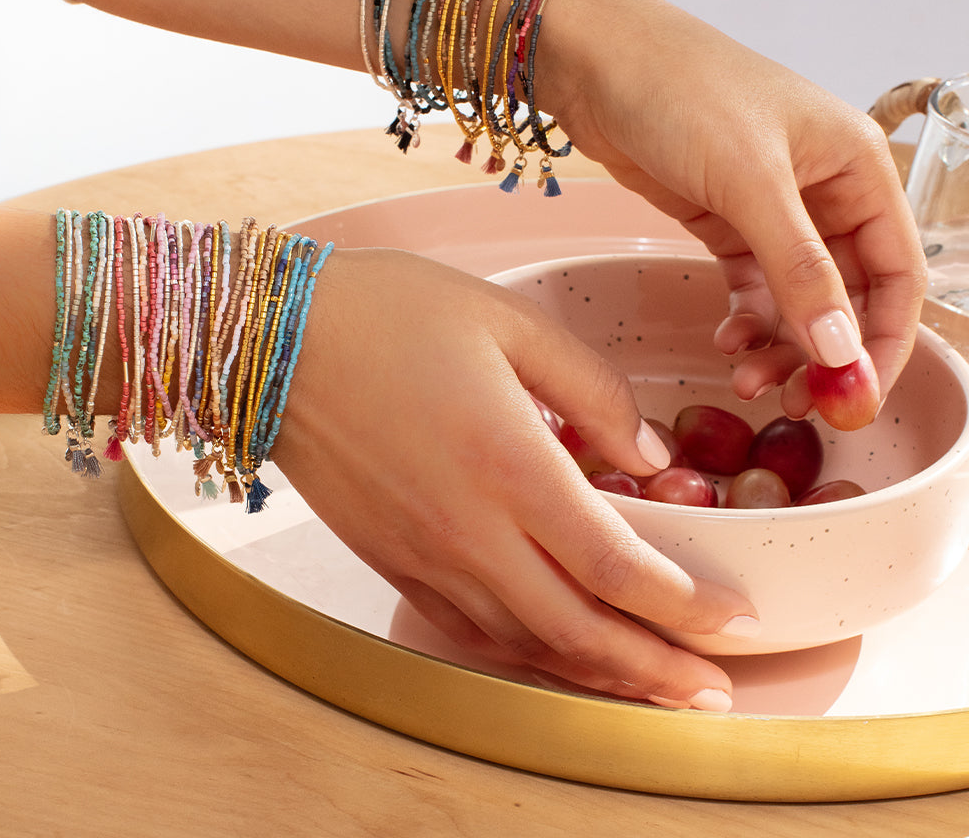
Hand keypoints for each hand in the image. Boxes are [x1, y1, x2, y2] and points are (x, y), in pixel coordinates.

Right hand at [274, 248, 757, 710]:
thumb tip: (647, 456)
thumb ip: (592, 389)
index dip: (683, 604)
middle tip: (709, 693)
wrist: (276, 340)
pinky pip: (466, 629)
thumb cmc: (390, 314)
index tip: (731, 619)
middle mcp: (468, 529)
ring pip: (523, 644)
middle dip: (653, 672)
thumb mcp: (509, 321)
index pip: (616, 565)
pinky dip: (522, 654)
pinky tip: (552, 652)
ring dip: (593, 674)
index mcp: (509, 462)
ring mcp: (423, 554)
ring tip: (647, 686)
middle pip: (577, 631)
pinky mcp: (389, 559)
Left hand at [537, 0, 926, 415]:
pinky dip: (745, 319)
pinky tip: (727, 342)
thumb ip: (798, 267)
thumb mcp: (748, 179)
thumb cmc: (679, 89)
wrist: (593, 62)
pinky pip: (752, 285)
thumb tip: (841, 348)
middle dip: (825, 352)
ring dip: (780, 345)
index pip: (895, 274)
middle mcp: (823, 189)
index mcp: (856, 166)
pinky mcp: (724, 218)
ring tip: (746, 379)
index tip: (852, 398)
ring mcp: (771, 207)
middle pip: (847, 294)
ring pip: (796, 298)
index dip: (881, 343)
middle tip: (795, 403)